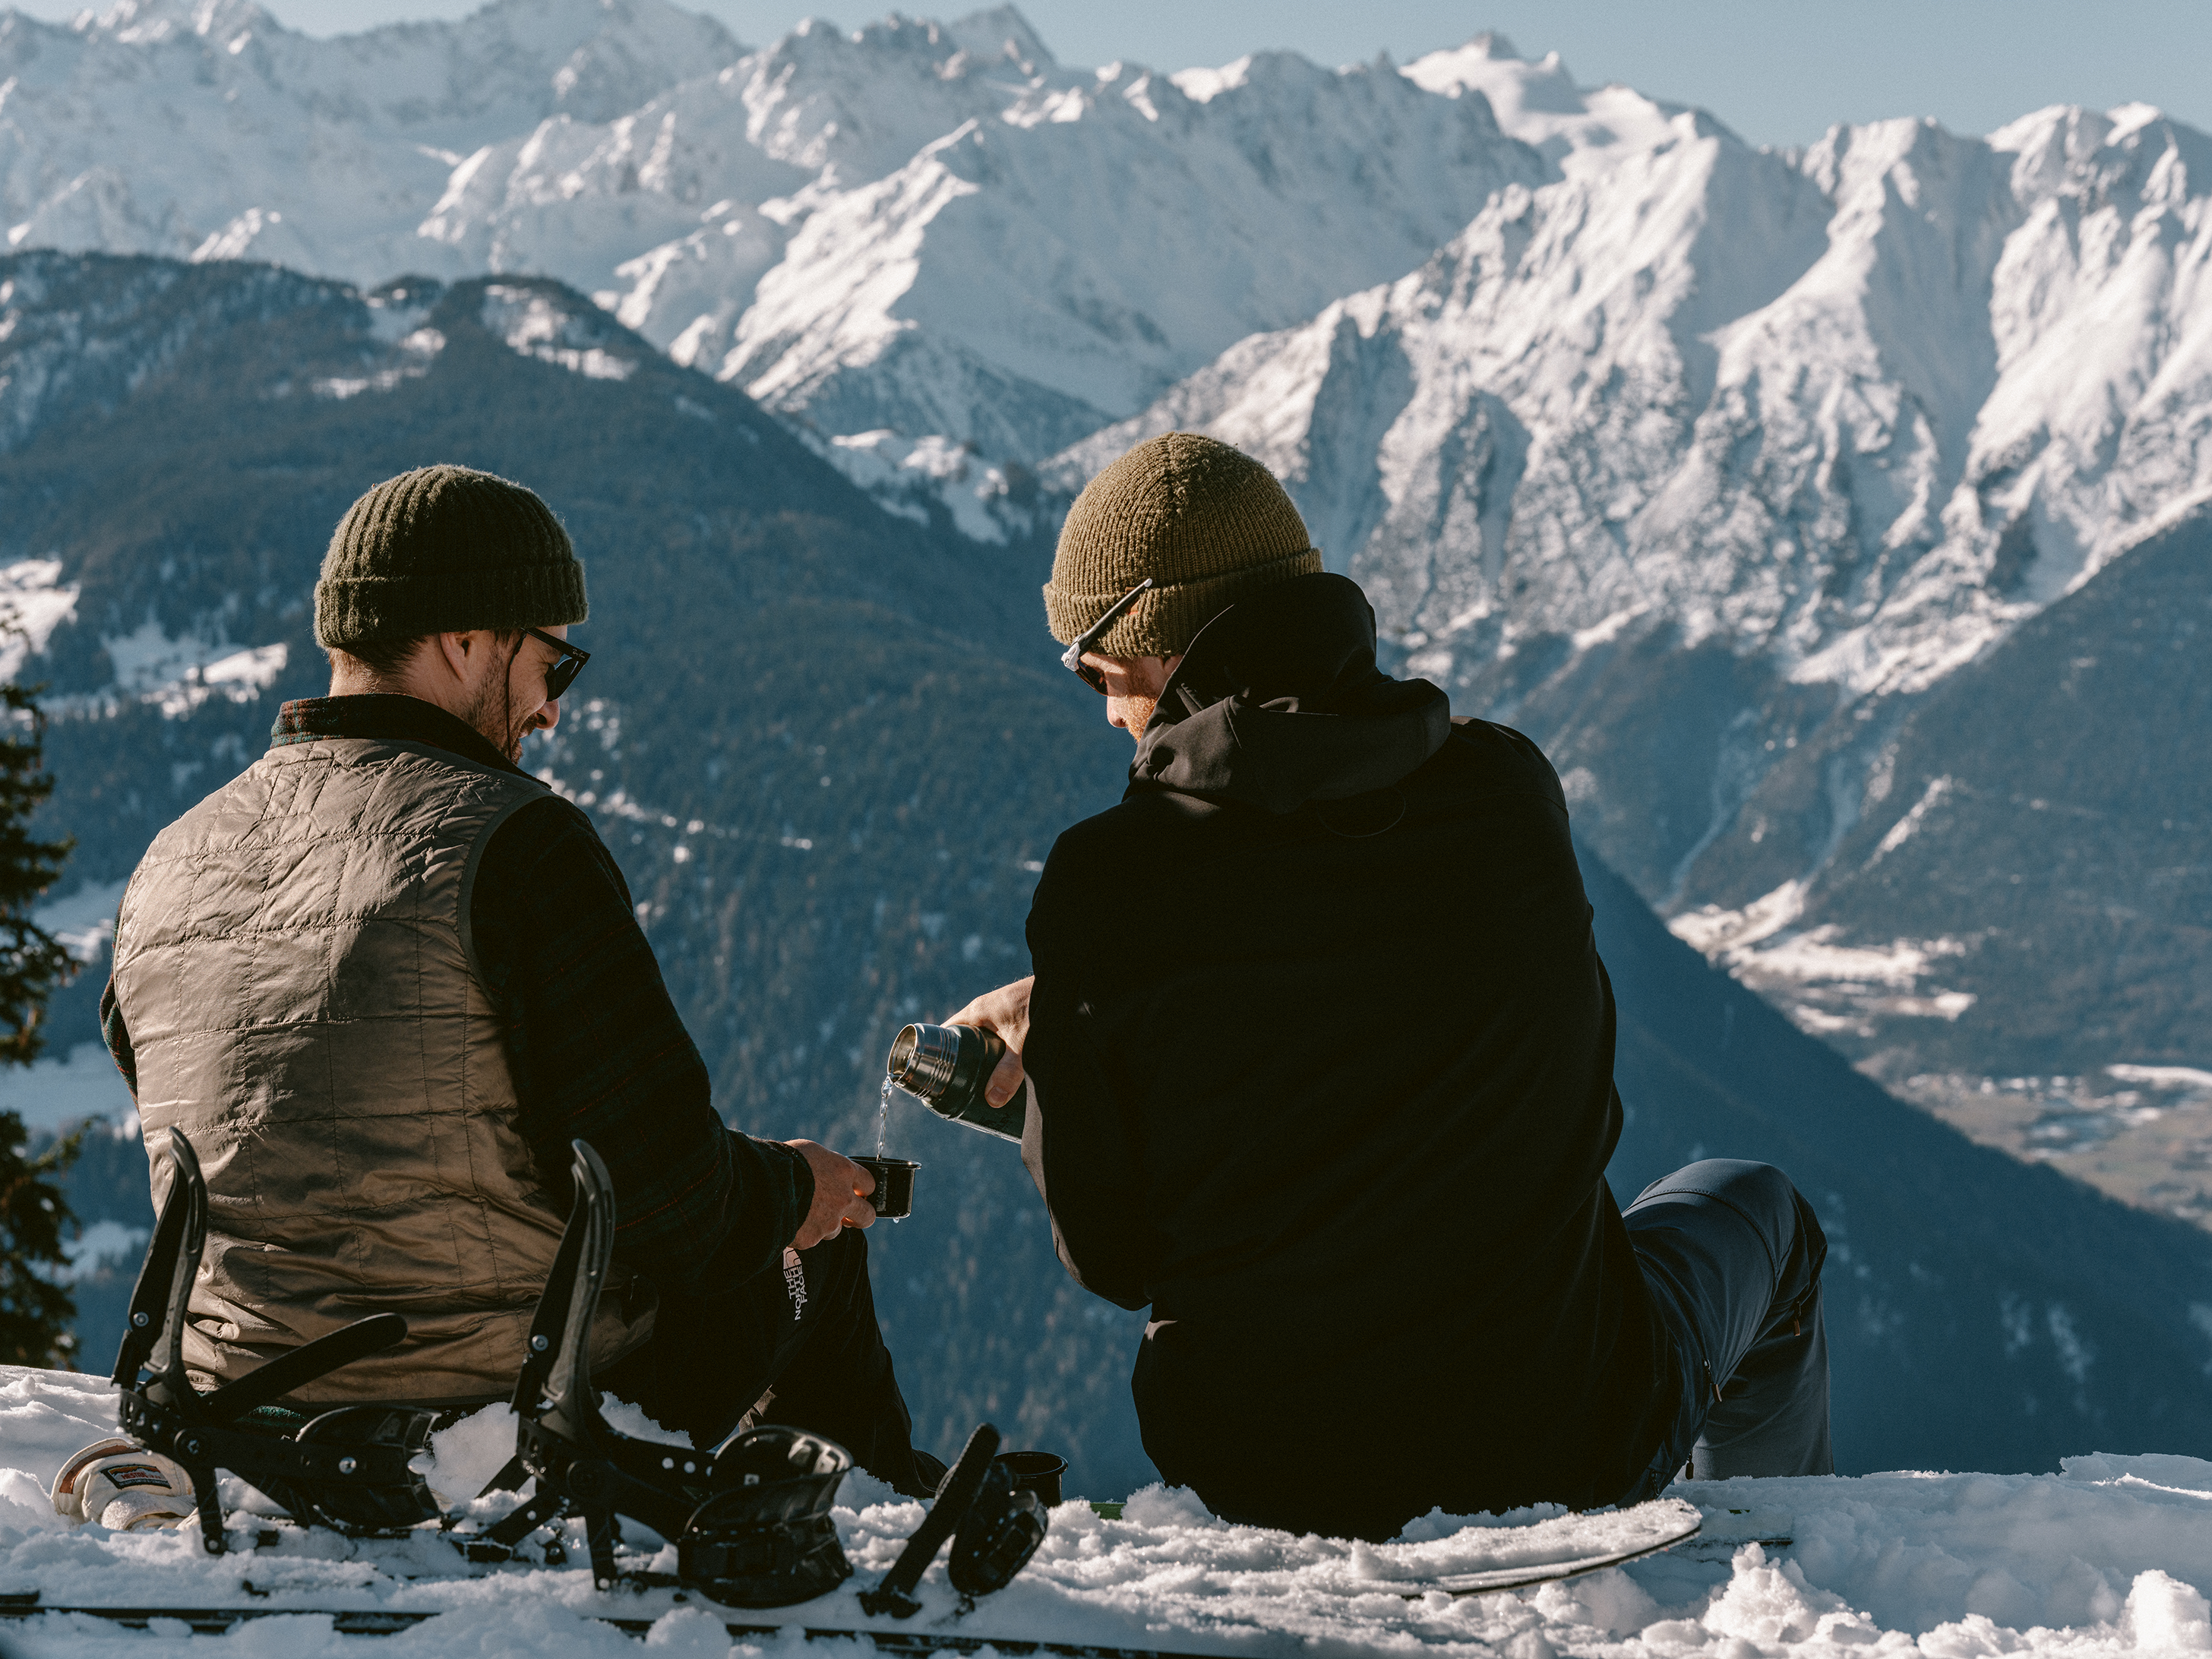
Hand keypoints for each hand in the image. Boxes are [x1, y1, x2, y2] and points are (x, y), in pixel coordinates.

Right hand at [786, 1139, 875, 1248]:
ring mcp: (829, 1221)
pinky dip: (803, 1232)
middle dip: (860, 1216)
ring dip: (824, 1224)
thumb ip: (826, 1166)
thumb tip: (829, 1172)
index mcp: (844, 1172)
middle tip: (848, 1215)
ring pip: (835, 1229)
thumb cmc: (783, 1162)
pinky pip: (812, 1238)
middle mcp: (843, 1199)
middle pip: (867, 1215)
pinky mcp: (812, 1239)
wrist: (760, 1185)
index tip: (856, 1192)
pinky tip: (790, 1220)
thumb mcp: (809, 1152)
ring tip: (803, 1213)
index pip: (869, 1183)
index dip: (862, 1189)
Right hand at [945, 975, 1032, 1107]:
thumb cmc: (1041, 1005)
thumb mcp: (1022, 1044)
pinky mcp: (1015, 1016)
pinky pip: (998, 1037)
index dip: (939, 1053)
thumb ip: (1008, 1072)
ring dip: (984, 1060)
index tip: (938, 1076)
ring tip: (984, 1086)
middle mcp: (984, 1011)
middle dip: (964, 1063)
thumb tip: (992, 1100)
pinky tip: (1007, 1071)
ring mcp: (1000, 1013)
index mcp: (976, 1011)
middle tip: (963, 1089)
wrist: (1066, 983)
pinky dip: (999, 1053)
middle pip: (964, 1040)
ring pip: (983, 1040)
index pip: (946, 1032)